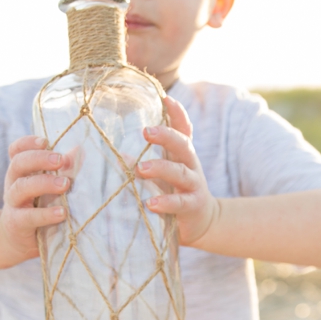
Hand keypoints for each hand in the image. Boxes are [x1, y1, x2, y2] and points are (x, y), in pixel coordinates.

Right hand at [0, 135, 72, 262]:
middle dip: (39, 159)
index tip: (45, 142)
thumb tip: (79, 150)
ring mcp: (13, 204)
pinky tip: (61, 213)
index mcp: (21, 172)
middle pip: (18, 164)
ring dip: (44, 183)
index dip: (27, 143)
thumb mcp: (49, 187)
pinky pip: (28, 217)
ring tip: (65, 184)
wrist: (17, 241)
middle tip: (60, 160)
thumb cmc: (39, 207)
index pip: (16, 151)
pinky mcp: (17, 224)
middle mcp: (13, 184)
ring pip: (21, 188)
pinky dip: (45, 214)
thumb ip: (63, 169)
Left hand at [136, 96, 219, 246]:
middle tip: (146, 131)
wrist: (203, 221)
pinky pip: (180, 203)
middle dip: (166, 136)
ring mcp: (194, 185)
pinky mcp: (193, 206)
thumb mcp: (164, 173)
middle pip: (183, 145)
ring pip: (181, 172)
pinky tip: (151, 202)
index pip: (183, 129)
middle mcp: (191, 165)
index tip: (166, 98)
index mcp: (182, 154)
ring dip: (161, 168)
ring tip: (141, 169)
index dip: (177, 113)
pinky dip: (166, 202)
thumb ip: (145, 161)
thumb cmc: (176, 191)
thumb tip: (117, 154)